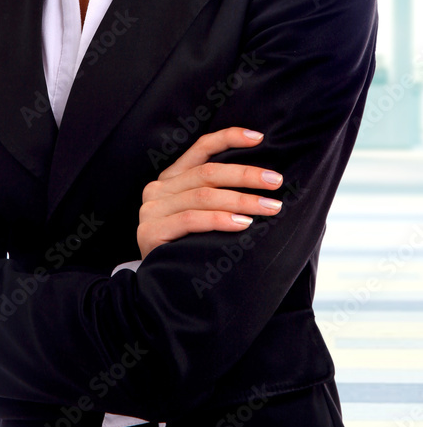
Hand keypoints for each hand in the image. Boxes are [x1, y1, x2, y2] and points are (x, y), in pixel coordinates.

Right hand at [137, 128, 283, 259]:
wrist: (161, 289)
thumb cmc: (191, 248)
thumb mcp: (203, 215)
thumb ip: (218, 194)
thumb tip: (263, 179)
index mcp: (172, 178)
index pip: (201, 148)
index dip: (228, 138)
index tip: (258, 138)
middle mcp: (158, 189)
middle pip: (207, 173)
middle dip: (246, 175)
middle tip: (276, 181)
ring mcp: (151, 210)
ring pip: (203, 196)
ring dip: (241, 200)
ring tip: (269, 207)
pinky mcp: (150, 232)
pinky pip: (191, 220)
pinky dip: (220, 220)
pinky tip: (243, 223)